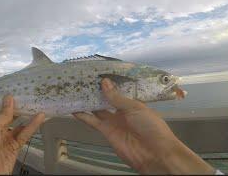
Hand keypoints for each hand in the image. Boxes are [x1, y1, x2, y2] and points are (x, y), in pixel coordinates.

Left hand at [0, 95, 44, 174]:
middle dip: (18, 108)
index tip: (16, 91)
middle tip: (29, 96)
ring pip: (19, 126)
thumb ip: (2, 114)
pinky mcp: (14, 148)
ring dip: (28, 116)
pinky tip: (39, 118)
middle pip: (9, 117)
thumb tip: (9, 98)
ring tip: (38, 105)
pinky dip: (32, 126)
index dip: (5, 101)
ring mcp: (5, 140)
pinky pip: (24, 135)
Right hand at [73, 78, 214, 173]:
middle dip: (95, 92)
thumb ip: (117, 97)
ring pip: (97, 109)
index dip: (108, 83)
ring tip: (75, 92)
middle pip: (105, 99)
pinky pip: (93, 122)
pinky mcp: (106, 131)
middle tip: (82, 81)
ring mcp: (113, 121)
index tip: (97, 74)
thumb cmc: (150, 126)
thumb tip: (104, 82)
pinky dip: (84, 116)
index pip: (117, 91)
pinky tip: (74, 109)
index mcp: (132, 103)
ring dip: (87, 102)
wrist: (154, 153)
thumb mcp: (135, 108)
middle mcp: (121, 111)